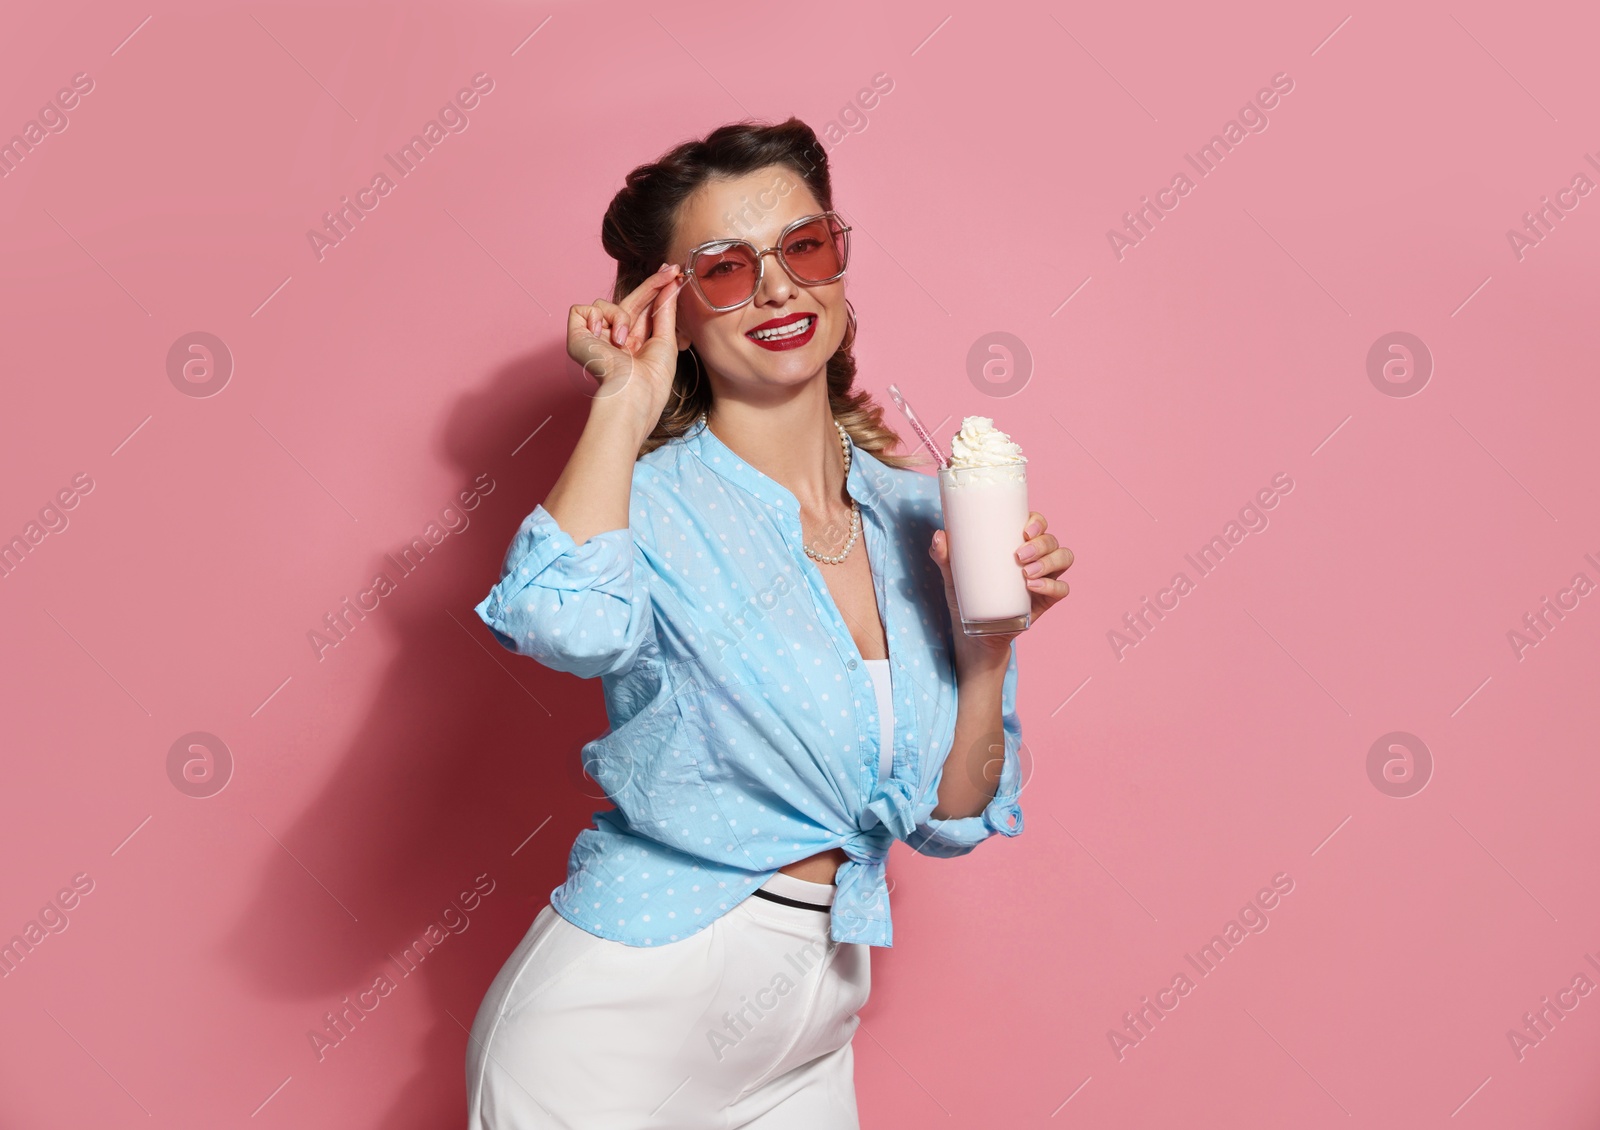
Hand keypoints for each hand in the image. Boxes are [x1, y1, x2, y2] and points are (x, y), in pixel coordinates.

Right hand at [567, 263, 685, 418]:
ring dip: (619, 317)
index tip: (672, 273)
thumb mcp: (666, 340)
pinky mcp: (577, 336)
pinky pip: (582, 309)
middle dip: (651, 285)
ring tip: (623, 342)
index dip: (655, 290)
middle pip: (629, 302)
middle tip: (671, 270)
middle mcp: (614, 341)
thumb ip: (665, 309)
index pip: (643, 310)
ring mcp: (595, 338)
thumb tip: (672, 284)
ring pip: (606, 305)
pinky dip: (596, 319)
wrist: (632, 393)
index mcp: (634, 346)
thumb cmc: (651, 379)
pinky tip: (603, 339)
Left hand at [929, 510, 1072, 658]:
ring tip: (1027, 573)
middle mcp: (1036, 556)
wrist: (976, 632)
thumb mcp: (953, 574)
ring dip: (1049, 562)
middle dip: (1040, 544)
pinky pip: (1062, 588)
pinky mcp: (1048, 598)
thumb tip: (939, 536)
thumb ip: (944, 555)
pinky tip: (1033, 587)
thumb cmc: (967, 594)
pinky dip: (1052, 585)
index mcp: (1017, 542)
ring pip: (1064, 558)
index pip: (1036, 523)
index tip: (1025, 530)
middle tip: (1019, 555)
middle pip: (1051, 540)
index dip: (1037, 521)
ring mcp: (1045, 577)